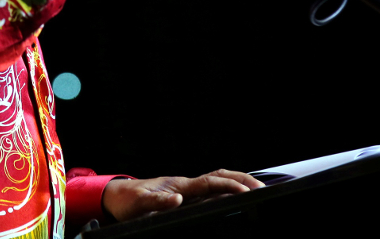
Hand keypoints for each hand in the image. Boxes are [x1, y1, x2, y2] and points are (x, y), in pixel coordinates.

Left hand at [101, 170, 264, 222]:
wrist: (117, 195)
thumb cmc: (128, 200)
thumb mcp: (139, 204)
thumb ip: (159, 201)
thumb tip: (178, 199)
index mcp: (179, 185)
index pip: (211, 182)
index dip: (229, 185)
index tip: (246, 191)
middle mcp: (186, 184)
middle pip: (220, 176)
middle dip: (242, 179)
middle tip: (262, 188)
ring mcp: (187, 188)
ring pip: (218, 180)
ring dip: (238, 182)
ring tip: (256, 189)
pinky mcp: (186, 195)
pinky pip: (212, 189)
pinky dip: (228, 188)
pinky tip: (235, 195)